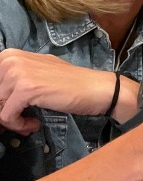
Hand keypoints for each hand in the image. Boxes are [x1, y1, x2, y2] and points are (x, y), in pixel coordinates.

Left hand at [0, 50, 114, 133]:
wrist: (95, 88)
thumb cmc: (69, 83)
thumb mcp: (37, 73)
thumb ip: (15, 79)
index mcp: (10, 55)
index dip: (1, 101)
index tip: (13, 110)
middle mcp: (10, 60)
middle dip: (5, 112)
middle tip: (22, 118)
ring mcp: (17, 73)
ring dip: (13, 120)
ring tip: (30, 121)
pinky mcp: (25, 89)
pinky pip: (7, 116)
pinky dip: (19, 125)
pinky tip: (34, 123)